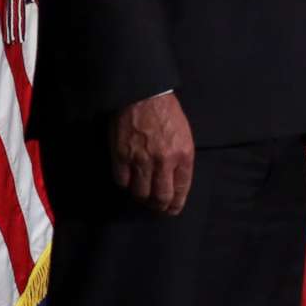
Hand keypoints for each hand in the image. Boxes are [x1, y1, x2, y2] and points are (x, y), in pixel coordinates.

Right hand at [110, 93, 194, 214]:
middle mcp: (163, 161)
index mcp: (183, 155)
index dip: (176, 204)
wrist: (144, 95)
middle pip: (160, 197)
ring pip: (140, 193)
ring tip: (143, 196)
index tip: (172, 210)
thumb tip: (175, 182)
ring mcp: (141, 160)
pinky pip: (122, 181)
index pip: (181, 190)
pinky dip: (125, 184)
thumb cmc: (167, 113)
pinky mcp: (121, 156)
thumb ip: (181, 160)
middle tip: (157, 207)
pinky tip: (128, 180)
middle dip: (159, 206)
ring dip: (142, 198)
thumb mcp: (184, 136)